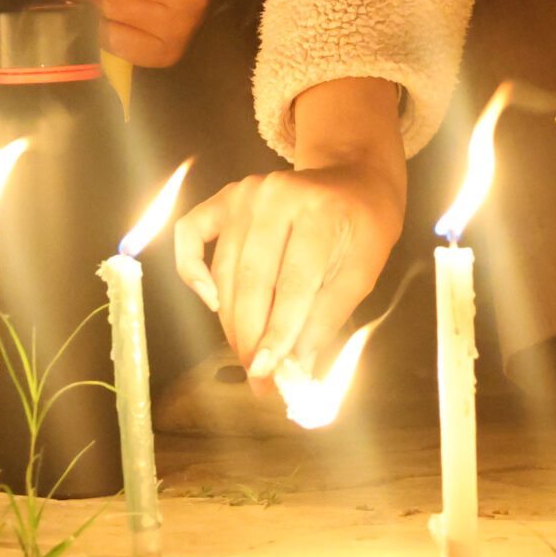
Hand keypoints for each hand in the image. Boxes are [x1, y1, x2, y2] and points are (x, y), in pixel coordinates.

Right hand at [171, 78, 405, 396]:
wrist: (354, 179)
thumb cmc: (364, 228)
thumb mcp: (363, 271)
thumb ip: (328, 317)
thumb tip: (296, 368)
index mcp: (321, 210)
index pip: (294, 282)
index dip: (279, 331)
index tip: (268, 373)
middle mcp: (277, 194)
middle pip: (252, 279)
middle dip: (251, 336)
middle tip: (257, 377)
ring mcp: (247, 192)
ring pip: (224, 269)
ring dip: (230, 319)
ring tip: (246, 354)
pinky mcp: (227, 197)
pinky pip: (191, 234)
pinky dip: (191, 270)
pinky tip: (211, 302)